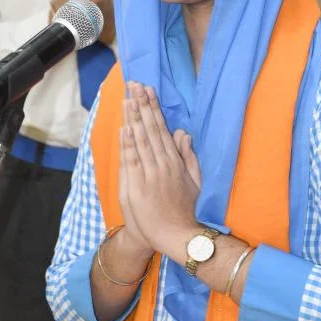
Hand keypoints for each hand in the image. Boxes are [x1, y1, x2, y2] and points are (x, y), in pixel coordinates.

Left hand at [119, 83, 200, 259]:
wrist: (176, 236)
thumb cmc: (186, 209)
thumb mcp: (195, 180)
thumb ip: (189, 156)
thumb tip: (183, 133)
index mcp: (175, 162)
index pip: (162, 129)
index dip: (153, 109)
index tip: (147, 91)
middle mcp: (162, 165)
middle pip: (150, 130)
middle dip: (142, 106)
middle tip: (135, 85)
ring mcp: (149, 176)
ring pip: (140, 141)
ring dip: (133, 119)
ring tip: (128, 98)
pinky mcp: (137, 187)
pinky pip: (132, 161)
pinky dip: (128, 144)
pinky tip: (125, 127)